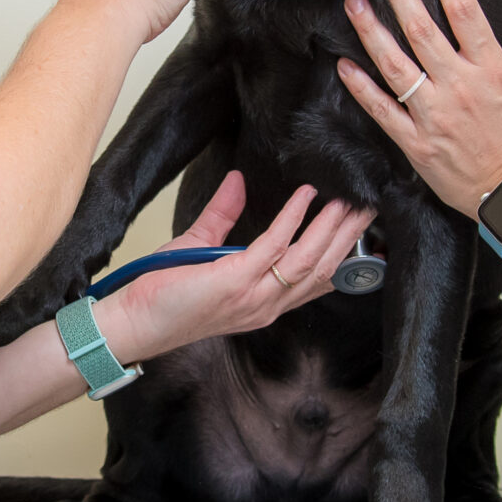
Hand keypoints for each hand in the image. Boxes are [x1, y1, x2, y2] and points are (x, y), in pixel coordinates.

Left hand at [98, 171, 377, 362]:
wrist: (133, 321)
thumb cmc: (163, 293)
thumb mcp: (199, 246)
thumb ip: (222, 215)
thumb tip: (238, 181)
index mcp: (264, 301)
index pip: (316, 280)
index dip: (343, 255)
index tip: (362, 228)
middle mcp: (266, 303)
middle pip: (323, 269)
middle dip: (349, 237)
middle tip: (369, 206)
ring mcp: (253, 297)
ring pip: (309, 260)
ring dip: (332, 228)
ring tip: (349, 200)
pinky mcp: (234, 283)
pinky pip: (273, 247)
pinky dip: (292, 220)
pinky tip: (305, 197)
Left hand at [336, 0, 501, 215]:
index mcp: (490, 71)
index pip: (465, 13)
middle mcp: (460, 87)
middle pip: (423, 31)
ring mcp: (435, 115)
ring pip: (396, 66)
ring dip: (371, 32)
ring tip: (354, 4)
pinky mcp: (416, 143)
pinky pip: (383, 110)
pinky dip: (361, 88)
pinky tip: (344, 65)